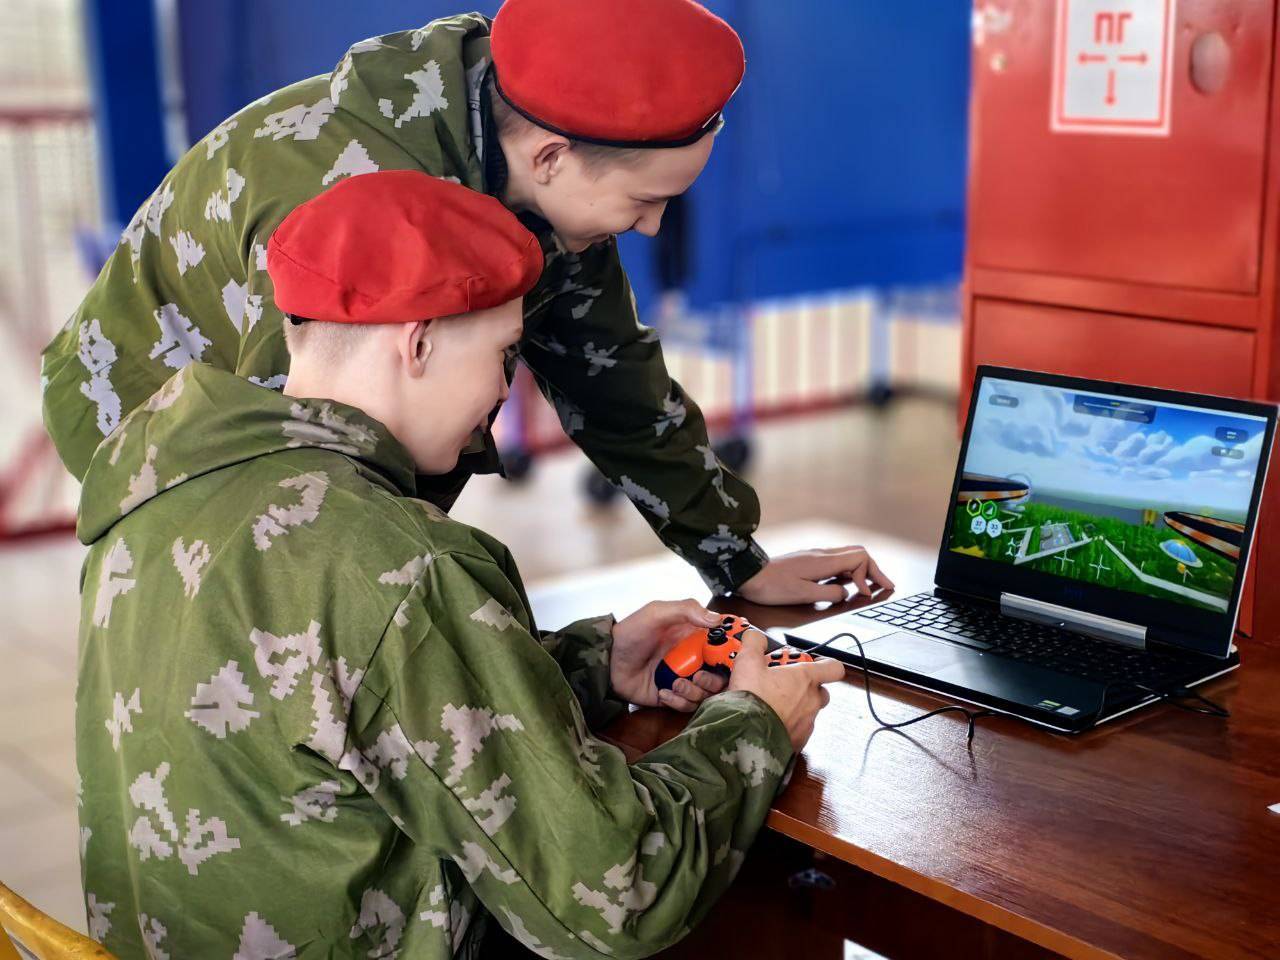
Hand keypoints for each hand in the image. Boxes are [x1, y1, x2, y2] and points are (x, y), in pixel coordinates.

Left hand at [610, 600, 731, 711]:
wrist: (608, 661)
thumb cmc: (631, 633)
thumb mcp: (657, 613)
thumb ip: (686, 610)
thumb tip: (717, 619)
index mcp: (695, 637)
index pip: (724, 645)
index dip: (732, 652)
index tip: (732, 657)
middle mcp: (694, 659)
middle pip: (721, 675)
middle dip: (713, 679)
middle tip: (697, 676)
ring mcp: (684, 679)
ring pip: (707, 693)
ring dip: (695, 691)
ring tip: (674, 684)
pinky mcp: (673, 697)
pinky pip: (688, 705)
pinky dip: (679, 701)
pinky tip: (663, 693)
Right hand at [728, 629, 845, 751]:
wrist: (746, 735)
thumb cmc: (753, 699)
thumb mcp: (748, 661)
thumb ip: (754, 643)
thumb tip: (755, 636)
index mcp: (805, 678)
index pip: (833, 668)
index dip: (826, 664)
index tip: (813, 663)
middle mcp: (811, 701)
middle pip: (820, 690)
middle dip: (805, 686)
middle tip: (783, 683)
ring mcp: (807, 723)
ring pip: (809, 712)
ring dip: (795, 706)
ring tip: (771, 704)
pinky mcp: (798, 742)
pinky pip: (798, 730)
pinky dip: (787, 725)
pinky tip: (769, 722)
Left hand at [736, 546, 894, 604]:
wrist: (747, 575)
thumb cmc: (771, 585)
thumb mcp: (804, 595)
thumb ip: (830, 594)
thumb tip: (846, 594)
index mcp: (823, 561)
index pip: (861, 557)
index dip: (869, 574)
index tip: (864, 593)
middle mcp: (822, 554)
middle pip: (858, 554)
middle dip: (873, 570)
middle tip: (885, 586)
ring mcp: (815, 556)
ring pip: (848, 557)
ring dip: (861, 571)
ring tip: (871, 585)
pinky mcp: (808, 562)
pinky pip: (836, 563)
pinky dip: (848, 572)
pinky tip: (847, 583)